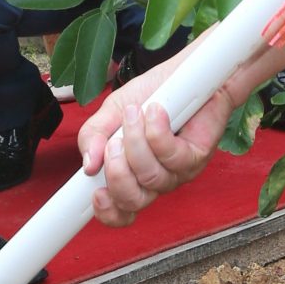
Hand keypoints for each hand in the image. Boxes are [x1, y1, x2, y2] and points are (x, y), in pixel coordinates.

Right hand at [77, 42, 280, 226]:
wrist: (185, 72)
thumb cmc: (151, 94)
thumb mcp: (111, 111)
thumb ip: (93, 136)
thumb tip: (87, 164)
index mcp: (130, 175)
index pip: (119, 211)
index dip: (107, 211)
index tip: (95, 194)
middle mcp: (154, 180)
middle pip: (133, 201)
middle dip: (117, 174)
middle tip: (114, 143)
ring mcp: (177, 172)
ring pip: (151, 177)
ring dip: (136, 143)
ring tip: (134, 113)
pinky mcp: (196, 156)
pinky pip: (173, 156)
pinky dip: (158, 133)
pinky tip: (155, 112)